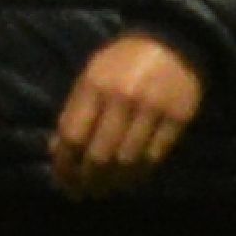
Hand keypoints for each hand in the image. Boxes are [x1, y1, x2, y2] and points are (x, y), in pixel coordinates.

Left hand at [48, 28, 202, 197]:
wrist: (172, 42)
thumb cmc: (122, 60)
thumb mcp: (91, 75)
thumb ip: (75, 110)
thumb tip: (58, 151)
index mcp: (93, 85)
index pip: (73, 135)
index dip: (65, 164)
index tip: (62, 180)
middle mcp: (121, 99)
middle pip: (99, 154)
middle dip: (87, 179)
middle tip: (81, 192)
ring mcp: (151, 111)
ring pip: (127, 161)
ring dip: (112, 182)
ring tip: (103, 190)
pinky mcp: (177, 121)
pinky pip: (154, 157)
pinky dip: (139, 174)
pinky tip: (129, 181)